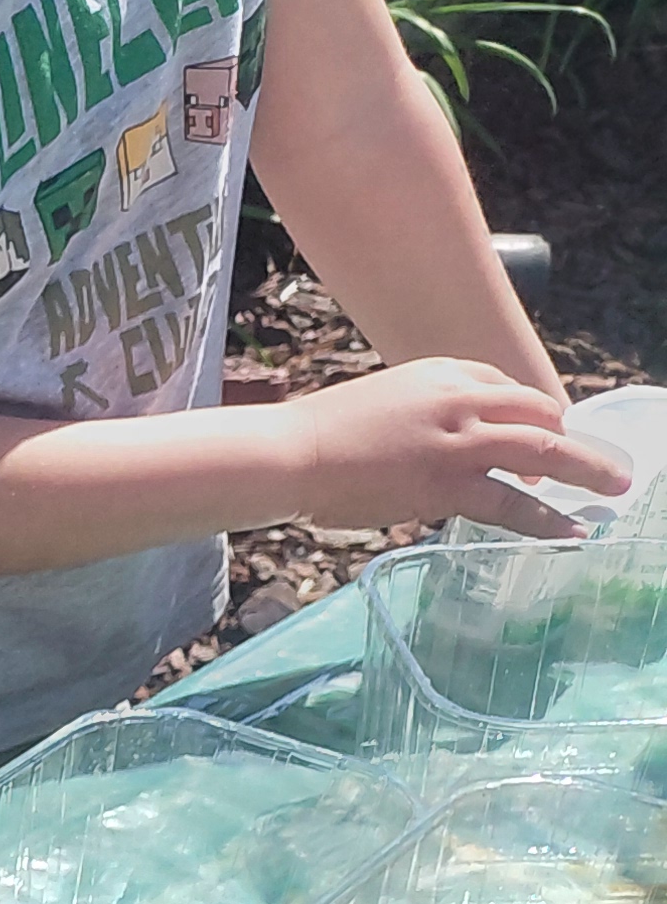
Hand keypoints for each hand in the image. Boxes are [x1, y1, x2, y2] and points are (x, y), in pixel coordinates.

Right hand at [280, 359, 627, 539]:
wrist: (288, 454)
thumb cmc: (318, 434)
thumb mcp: (380, 402)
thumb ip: (422, 415)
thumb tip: (442, 448)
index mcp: (441, 373)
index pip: (506, 387)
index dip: (531, 415)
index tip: (542, 436)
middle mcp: (459, 399)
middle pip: (540, 411)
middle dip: (576, 437)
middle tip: (603, 462)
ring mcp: (457, 440)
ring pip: (542, 450)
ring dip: (586, 469)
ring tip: (615, 487)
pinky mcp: (446, 483)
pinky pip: (510, 501)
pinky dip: (546, 518)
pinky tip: (570, 530)